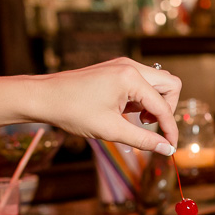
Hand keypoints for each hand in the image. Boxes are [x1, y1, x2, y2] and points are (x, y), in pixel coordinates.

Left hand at [31, 57, 181, 154]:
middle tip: (149, 126)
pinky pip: (143, 82)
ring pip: (158, 82)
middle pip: (170, 85)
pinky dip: (142, 98)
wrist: (45, 97)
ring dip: (155, 103)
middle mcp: (130, 66)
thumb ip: (143, 140)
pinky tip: (126, 111)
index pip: (163, 105)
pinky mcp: (117, 69)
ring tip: (136, 120)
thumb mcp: (111, 130)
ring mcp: (123, 65)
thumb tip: (167, 150)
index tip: (170, 148)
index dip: (170, 129)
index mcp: (130, 78)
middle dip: (167, 109)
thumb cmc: (73, 111)